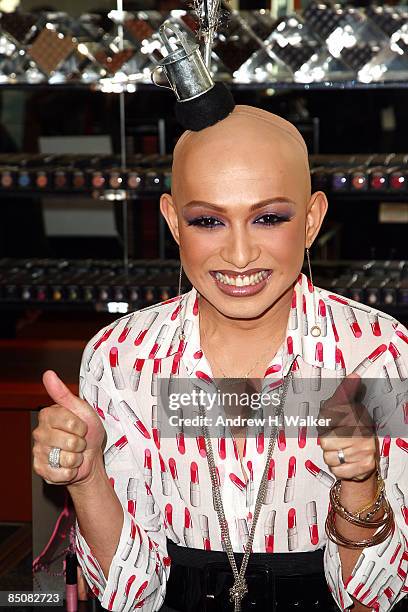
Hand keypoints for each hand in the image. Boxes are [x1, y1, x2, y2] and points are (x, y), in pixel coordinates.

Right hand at [32, 370, 105, 485]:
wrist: (90, 456)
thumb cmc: (87, 432)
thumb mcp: (81, 409)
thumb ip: (63, 393)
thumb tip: (48, 374)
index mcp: (48, 415)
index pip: (71, 422)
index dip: (82, 427)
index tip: (81, 427)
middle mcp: (39, 433)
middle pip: (69, 442)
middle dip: (80, 444)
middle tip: (78, 442)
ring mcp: (38, 452)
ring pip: (67, 459)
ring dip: (77, 458)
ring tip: (74, 453)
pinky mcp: (41, 470)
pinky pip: (63, 473)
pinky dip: (72, 471)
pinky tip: (69, 465)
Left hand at [318, 372, 377, 481]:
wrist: (364, 458)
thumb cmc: (350, 430)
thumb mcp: (344, 407)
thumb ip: (345, 392)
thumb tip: (354, 375)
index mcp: (358, 416)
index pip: (329, 419)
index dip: (323, 423)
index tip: (328, 423)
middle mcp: (363, 433)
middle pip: (325, 441)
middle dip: (326, 442)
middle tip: (335, 439)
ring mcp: (365, 451)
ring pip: (329, 456)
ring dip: (330, 455)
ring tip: (340, 450)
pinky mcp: (364, 466)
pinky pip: (337, 470)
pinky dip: (337, 468)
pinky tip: (345, 462)